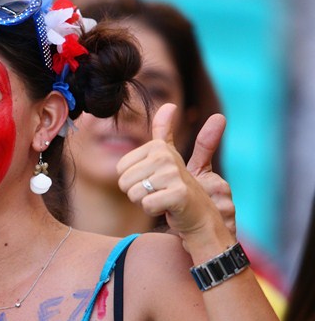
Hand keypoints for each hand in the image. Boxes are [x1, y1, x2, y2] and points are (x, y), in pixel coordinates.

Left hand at [116, 104, 230, 246]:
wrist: (200, 216)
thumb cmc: (177, 187)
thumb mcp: (169, 157)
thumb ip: (165, 132)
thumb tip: (170, 104)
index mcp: (159, 148)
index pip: (120, 169)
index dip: (133, 182)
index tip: (153, 182)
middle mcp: (166, 157)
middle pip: (124, 182)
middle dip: (138, 194)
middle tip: (158, 193)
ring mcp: (173, 174)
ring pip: (134, 194)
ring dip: (146, 202)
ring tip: (163, 199)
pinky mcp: (178, 194)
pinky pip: (147, 205)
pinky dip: (155, 211)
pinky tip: (169, 208)